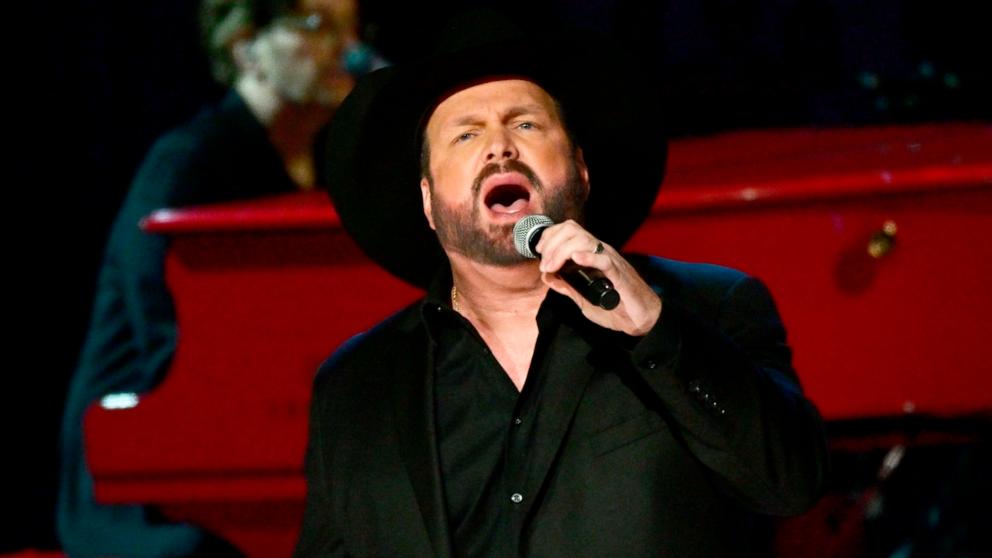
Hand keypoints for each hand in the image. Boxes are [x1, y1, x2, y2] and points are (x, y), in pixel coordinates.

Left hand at [535, 220, 661, 335]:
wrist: (642, 320)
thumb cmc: (617, 306)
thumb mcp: (583, 296)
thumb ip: (566, 286)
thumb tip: (548, 277)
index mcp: (592, 254)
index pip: (569, 230)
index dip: (550, 235)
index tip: (539, 251)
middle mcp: (600, 252)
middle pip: (572, 231)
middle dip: (552, 243)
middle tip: (545, 264)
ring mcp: (610, 261)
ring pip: (584, 241)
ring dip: (562, 251)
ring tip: (553, 267)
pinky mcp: (619, 275)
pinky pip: (604, 260)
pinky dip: (588, 257)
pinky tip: (576, 259)